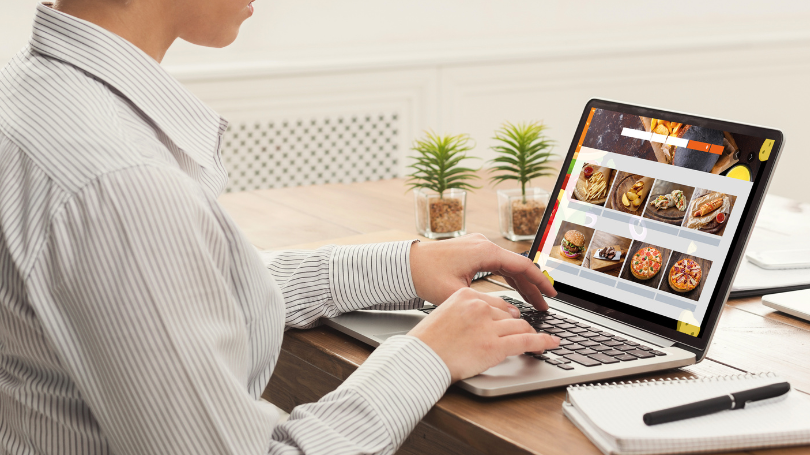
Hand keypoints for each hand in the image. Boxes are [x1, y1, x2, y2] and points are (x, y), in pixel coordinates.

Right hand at [408, 288, 559, 381]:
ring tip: (538, 340)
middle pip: (509, 314)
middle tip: (523, 332)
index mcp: (465, 296)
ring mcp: (488, 326)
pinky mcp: (495, 346)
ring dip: (530, 333)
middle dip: (517, 324)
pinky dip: (543, 342)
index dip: (507, 314)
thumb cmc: (427, 343)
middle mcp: (478, 307)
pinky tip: (552, 343)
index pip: (496, 302)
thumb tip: (485, 320)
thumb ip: (465, 312)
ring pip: (520, 325)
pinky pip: (527, 340)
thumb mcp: (443, 315)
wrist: (419, 360)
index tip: (512, 319)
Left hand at [409, 233, 555, 310]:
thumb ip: (485, 302)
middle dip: (533, 286)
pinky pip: (497, 264)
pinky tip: (515, 291)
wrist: (405, 264)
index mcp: (484, 251)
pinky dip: (508, 278)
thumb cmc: (426, 275)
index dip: (540, 282)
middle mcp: (483, 244)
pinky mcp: (471, 251)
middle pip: (518, 265)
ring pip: (508, 265)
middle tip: (545, 305)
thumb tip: (509, 314)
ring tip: (534, 302)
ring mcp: (477, 246)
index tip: (552, 295)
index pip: (522, 266)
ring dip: (521, 283)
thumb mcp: (457, 294)